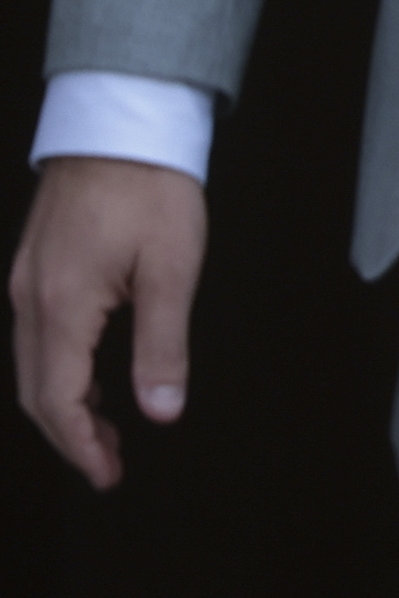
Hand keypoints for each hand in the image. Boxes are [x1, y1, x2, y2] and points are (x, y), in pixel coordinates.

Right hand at [11, 155, 207, 486]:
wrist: (123, 122)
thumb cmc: (152, 186)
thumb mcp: (172, 269)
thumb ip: (163, 346)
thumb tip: (162, 410)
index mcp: (62, 306)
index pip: (58, 400)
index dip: (81, 445)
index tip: (107, 475)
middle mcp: (31, 299)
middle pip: (37, 391)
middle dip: (71, 435)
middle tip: (108, 465)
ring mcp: (27, 281)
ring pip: (33, 365)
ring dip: (64, 404)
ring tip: (105, 430)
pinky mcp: (36, 266)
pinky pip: (37, 335)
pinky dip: (59, 369)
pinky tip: (89, 375)